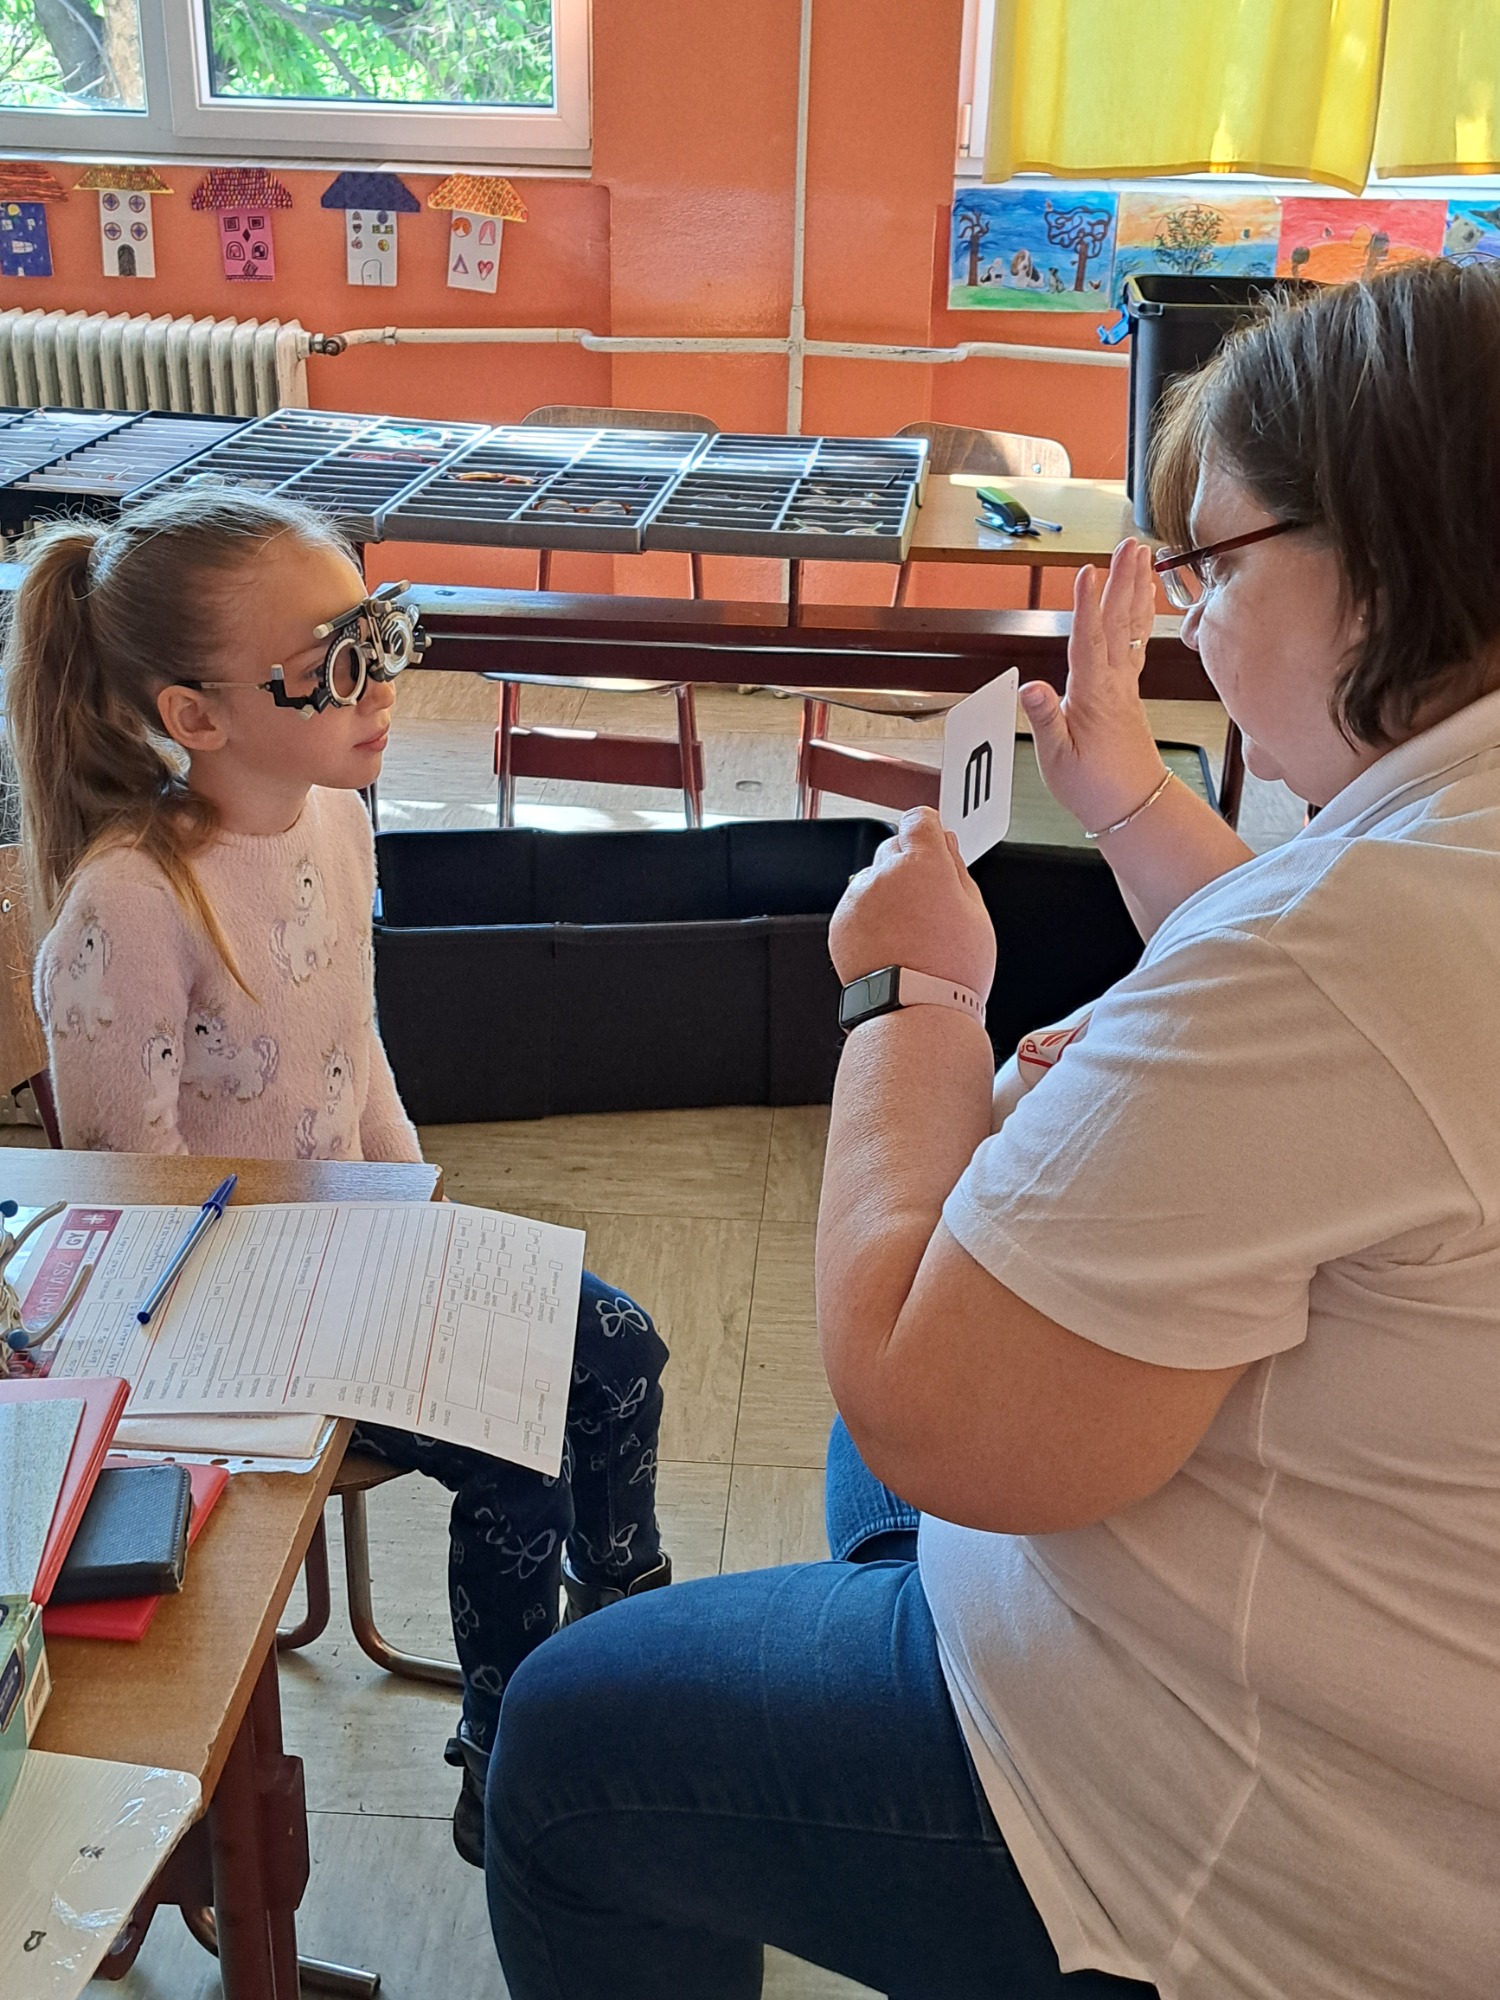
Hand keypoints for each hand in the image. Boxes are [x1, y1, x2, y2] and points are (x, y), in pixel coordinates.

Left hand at [830, 808, 995, 1001]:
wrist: (914, 1009)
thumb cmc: (950, 970)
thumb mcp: (977, 913)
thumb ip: (958, 869)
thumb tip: (948, 847)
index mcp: (923, 863)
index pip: (919, 819)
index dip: (928, 830)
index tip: (933, 841)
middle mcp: (885, 874)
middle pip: (895, 848)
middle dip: (909, 866)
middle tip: (929, 902)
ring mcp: (859, 898)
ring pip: (873, 879)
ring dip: (887, 893)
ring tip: (909, 931)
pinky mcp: (840, 922)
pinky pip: (856, 907)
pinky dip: (869, 918)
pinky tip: (891, 943)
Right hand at [1019, 539, 1168, 833]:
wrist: (1132, 806)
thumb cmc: (1092, 786)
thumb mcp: (1057, 760)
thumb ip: (1046, 719)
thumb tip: (1030, 686)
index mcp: (1093, 697)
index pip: (1088, 642)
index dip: (1085, 606)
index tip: (1086, 572)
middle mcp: (1115, 683)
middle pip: (1119, 622)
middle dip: (1123, 581)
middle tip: (1130, 545)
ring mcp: (1127, 684)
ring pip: (1133, 627)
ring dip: (1137, 588)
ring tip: (1143, 556)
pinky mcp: (1131, 689)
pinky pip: (1138, 641)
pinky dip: (1142, 614)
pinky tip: (1145, 596)